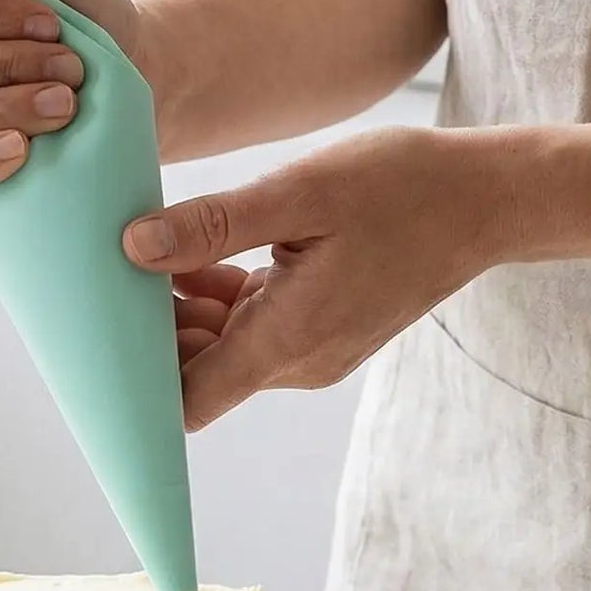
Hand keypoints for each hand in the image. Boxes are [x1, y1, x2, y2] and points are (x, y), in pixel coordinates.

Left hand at [123, 127, 510, 428]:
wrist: (488, 199)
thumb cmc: (403, 188)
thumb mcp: (299, 193)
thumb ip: (213, 225)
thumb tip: (133, 247)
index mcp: (288, 340)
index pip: (188, 402)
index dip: (139, 380)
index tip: (102, 330)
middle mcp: (297, 361)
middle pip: (197, 373)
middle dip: (149, 332)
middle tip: (105, 271)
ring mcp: (311, 346)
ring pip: (221, 346)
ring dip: (181, 309)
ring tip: (139, 249)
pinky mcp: (320, 324)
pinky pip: (251, 323)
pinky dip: (217, 296)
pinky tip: (191, 249)